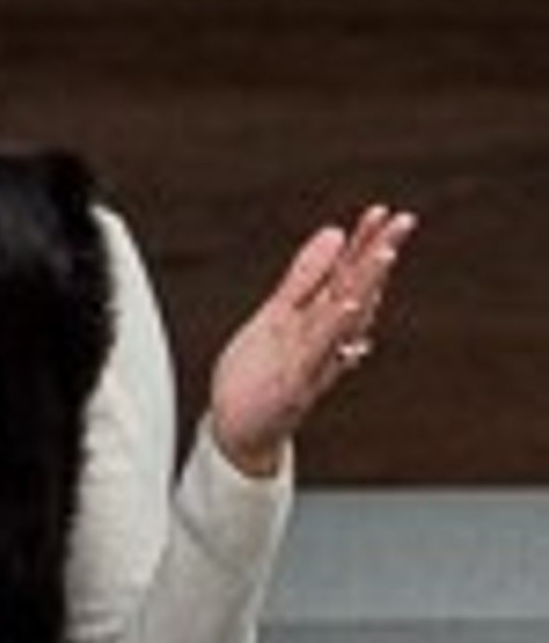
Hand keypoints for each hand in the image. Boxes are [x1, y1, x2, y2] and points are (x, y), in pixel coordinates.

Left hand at [208, 205, 417, 476]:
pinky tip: (347, 306)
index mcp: (318, 320)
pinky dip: (333, 330)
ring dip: (365, 286)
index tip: (383, 211)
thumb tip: (333, 232)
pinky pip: (318, 353)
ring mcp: (312, 361)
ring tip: (383, 254)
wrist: (239, 430)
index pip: (347, 276)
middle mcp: (323, 339)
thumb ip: (305, 277)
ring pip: (345, 320)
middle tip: (403, 221)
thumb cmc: (260, 373)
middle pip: (356, 291)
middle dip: (378, 256)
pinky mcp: (295, 385)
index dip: (365, 243)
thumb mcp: (279, 314)